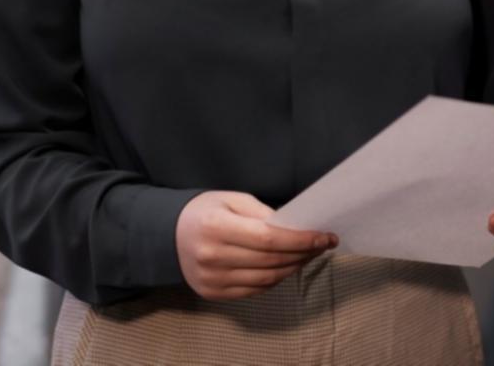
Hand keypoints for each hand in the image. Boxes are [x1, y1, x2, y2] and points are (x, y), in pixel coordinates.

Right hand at [175, 191, 335, 300]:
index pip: (269, 239)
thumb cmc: (206, 211)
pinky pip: (254, 290)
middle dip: (304, 253)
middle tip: (323, 244)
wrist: (168, 235)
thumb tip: (295, 228)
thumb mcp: (233, 200)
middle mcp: (212, 257)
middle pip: (271, 261)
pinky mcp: (213, 293)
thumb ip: (263, 213)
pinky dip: (276, 279)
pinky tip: (288, 267)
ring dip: (294, 268)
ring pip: (266, 279)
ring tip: (309, 255)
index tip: (325, 236)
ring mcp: (211, 280)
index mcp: (216, 228)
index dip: (301, 240)